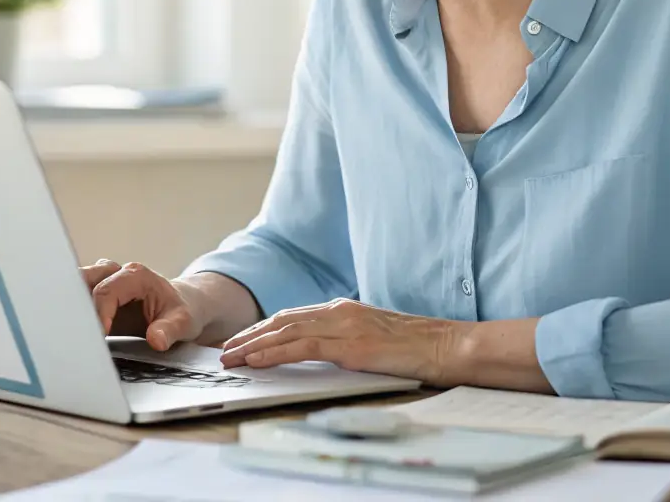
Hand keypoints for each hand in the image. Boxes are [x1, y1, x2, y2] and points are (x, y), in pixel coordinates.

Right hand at [80, 259, 205, 350]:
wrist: (182, 307)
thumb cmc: (182, 311)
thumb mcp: (184, 322)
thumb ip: (170, 329)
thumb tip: (156, 339)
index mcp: (135, 276)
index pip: (106, 291)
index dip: (98, 314)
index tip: (98, 337)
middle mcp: (115, 273)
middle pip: (84, 281)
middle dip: (75, 303)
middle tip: (70, 330)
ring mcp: (104, 282)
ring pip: (75, 286)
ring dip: (70, 306)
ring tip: (67, 330)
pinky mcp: (97, 296)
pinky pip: (77, 298)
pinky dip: (72, 312)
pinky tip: (69, 331)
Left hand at [219, 298, 458, 383]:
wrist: (443, 346)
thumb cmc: (414, 347)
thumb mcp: (372, 336)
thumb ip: (345, 337)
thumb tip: (321, 350)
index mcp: (343, 308)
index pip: (292, 316)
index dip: (263, 328)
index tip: (242, 340)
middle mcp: (338, 311)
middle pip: (282, 320)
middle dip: (250, 335)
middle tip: (225, 350)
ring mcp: (343, 326)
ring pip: (285, 332)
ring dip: (253, 345)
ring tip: (231, 358)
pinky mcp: (349, 346)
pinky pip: (302, 348)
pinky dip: (275, 353)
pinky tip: (256, 361)